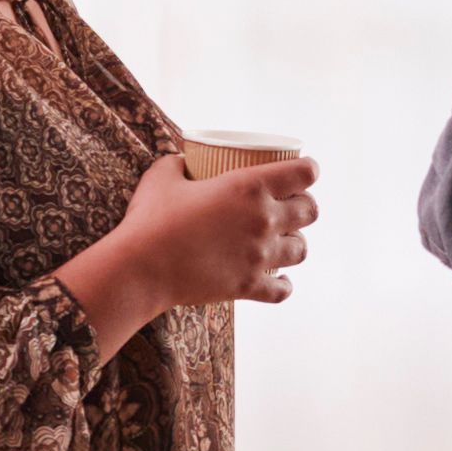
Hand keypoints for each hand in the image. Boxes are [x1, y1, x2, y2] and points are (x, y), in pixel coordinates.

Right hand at [116, 145, 317, 312]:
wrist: (142, 268)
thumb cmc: (150, 218)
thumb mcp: (162, 176)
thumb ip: (177, 163)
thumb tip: (181, 160)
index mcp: (250, 186)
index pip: (304, 173)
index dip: (309, 169)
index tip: (305, 170)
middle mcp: (264, 220)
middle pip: (310, 211)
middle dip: (305, 206)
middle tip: (292, 206)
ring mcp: (260, 256)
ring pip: (301, 250)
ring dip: (295, 243)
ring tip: (283, 241)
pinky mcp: (249, 286)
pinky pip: (283, 290)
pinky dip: (284, 284)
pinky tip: (280, 279)